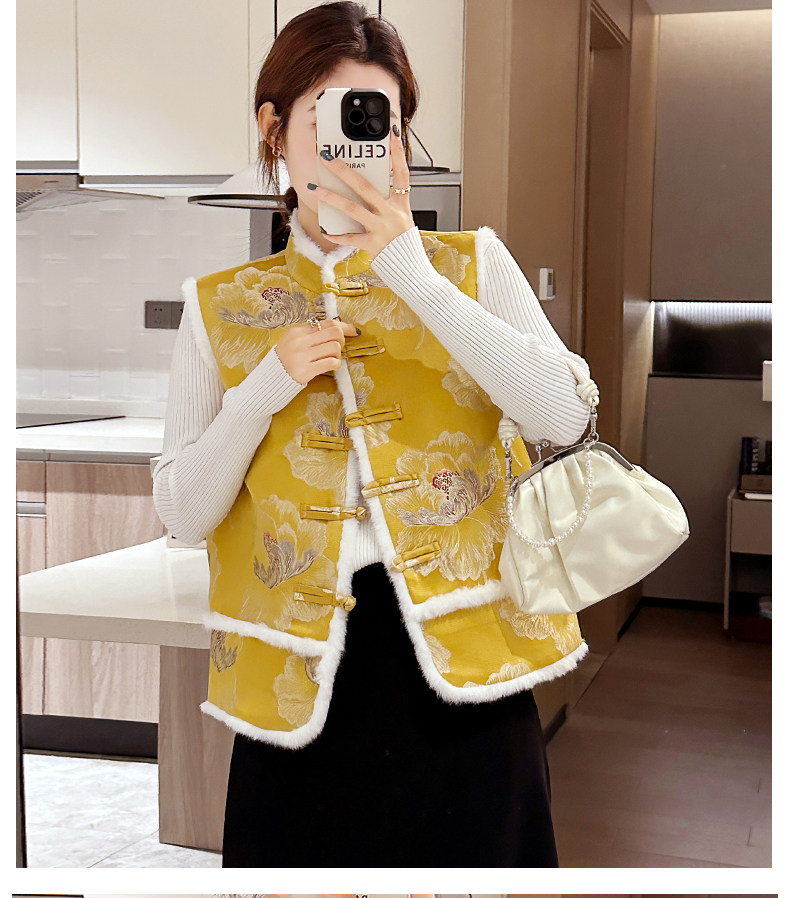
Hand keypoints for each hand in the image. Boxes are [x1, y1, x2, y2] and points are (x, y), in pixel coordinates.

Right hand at [274, 318, 357, 384]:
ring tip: (331, 359)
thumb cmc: (285, 361)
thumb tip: (337, 329)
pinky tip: (331, 366)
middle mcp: (299, 341)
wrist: (270, 380)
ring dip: (338, 354)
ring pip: (335, 347)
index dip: (344, 326)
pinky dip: (336, 364)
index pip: (326, 323)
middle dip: (342, 340)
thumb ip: (310, 335)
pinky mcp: (305, 370)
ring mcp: (302, 356)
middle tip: (338, 348)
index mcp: (297, 332)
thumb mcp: (293, 342)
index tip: (353, 331)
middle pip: (334, 332)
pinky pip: (331, 363)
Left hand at [314, 124, 414, 259]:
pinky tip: (326, 230)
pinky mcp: (373, 244)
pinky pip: (351, 238)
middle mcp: (392, 214)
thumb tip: (366, 191)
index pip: (402, 174)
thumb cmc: (405, 245)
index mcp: (401, 205)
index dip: (397, 155)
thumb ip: (388, 205)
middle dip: (344, 170)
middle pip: (365, 186)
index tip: (391, 136)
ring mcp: (382, 228)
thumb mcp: (403, 220)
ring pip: (352, 208)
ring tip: (316, 189)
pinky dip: (337, 235)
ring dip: (332, 198)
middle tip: (328, 158)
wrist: (412, 269)